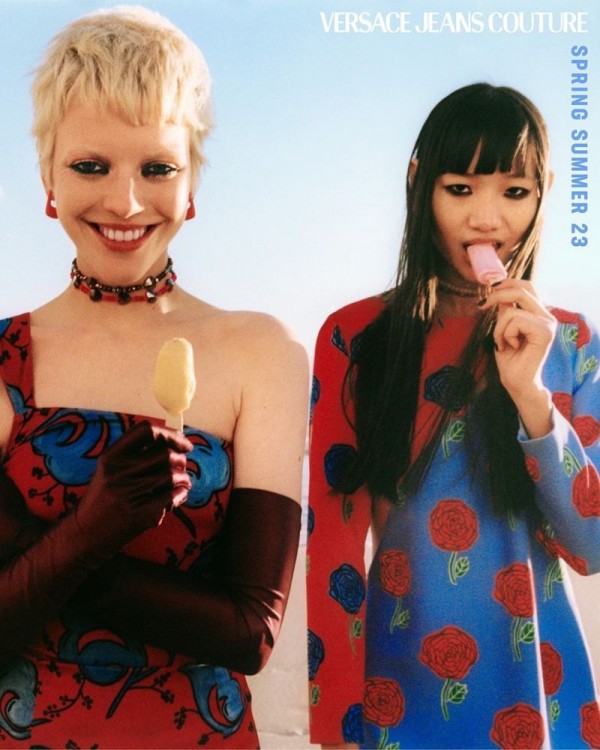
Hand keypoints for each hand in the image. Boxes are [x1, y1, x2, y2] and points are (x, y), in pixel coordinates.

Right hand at [74, 420, 192, 558]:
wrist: (86, 534)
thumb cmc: (105, 497)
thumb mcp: (110, 469)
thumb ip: (137, 453)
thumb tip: (177, 439)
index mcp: (110, 457)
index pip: (146, 431)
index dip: (170, 435)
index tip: (183, 444)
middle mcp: (118, 473)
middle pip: (165, 454)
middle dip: (180, 460)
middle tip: (181, 467)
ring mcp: (129, 495)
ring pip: (172, 476)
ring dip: (183, 478)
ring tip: (181, 483)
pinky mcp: (141, 515)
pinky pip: (172, 496)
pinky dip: (181, 494)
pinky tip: (176, 496)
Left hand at [479, 279, 555, 436]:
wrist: (518, 383)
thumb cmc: (510, 359)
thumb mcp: (503, 329)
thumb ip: (505, 310)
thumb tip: (498, 291)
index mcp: (539, 314)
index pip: (526, 287)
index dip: (506, 283)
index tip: (489, 291)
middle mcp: (547, 316)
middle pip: (523, 288)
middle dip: (497, 295)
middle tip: (482, 306)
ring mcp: (548, 323)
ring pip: (512, 309)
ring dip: (498, 327)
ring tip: (502, 343)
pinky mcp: (544, 332)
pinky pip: (514, 320)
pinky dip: (504, 334)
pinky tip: (510, 347)